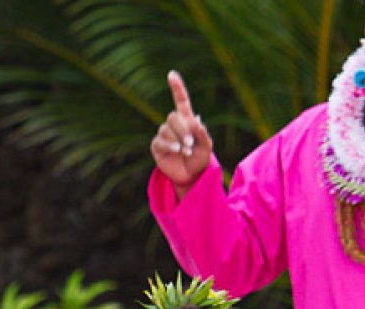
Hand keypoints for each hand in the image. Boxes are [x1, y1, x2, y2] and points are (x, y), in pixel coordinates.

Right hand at [150, 71, 212, 194]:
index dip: (177, 87)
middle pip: (173, 116)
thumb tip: (196, 119)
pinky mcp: (157, 146)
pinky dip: (170, 145)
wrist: (190, 177)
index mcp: (187, 121)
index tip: (171, 74)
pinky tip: (177, 150)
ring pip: (166, 128)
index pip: (181, 101)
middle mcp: (174, 125)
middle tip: (191, 143)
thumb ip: (203, 134)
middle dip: (183, 129)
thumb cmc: (200, 160)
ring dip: (178, 140)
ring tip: (186, 151)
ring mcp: (164, 134)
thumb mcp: (206, 148)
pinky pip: (161, 140)